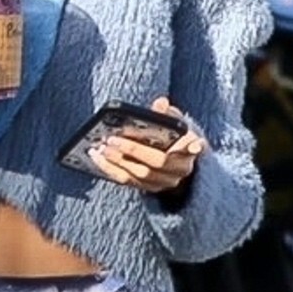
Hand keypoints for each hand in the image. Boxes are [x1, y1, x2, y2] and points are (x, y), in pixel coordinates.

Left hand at [89, 96, 205, 193]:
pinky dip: (110, 170)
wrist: (175, 162)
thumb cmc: (174, 138)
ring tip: (100, 149)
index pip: (192, 149)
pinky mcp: (148, 189)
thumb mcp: (176, 124)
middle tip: (112, 139)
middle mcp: (179, 171)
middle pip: (156, 163)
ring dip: (117, 162)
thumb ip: (169, 114)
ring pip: (139, 176)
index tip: (195, 144)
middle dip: (133, 151)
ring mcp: (163, 183)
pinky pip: (127, 182)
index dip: (194, 147)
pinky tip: (98, 158)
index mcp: (189, 152)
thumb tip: (161, 102)